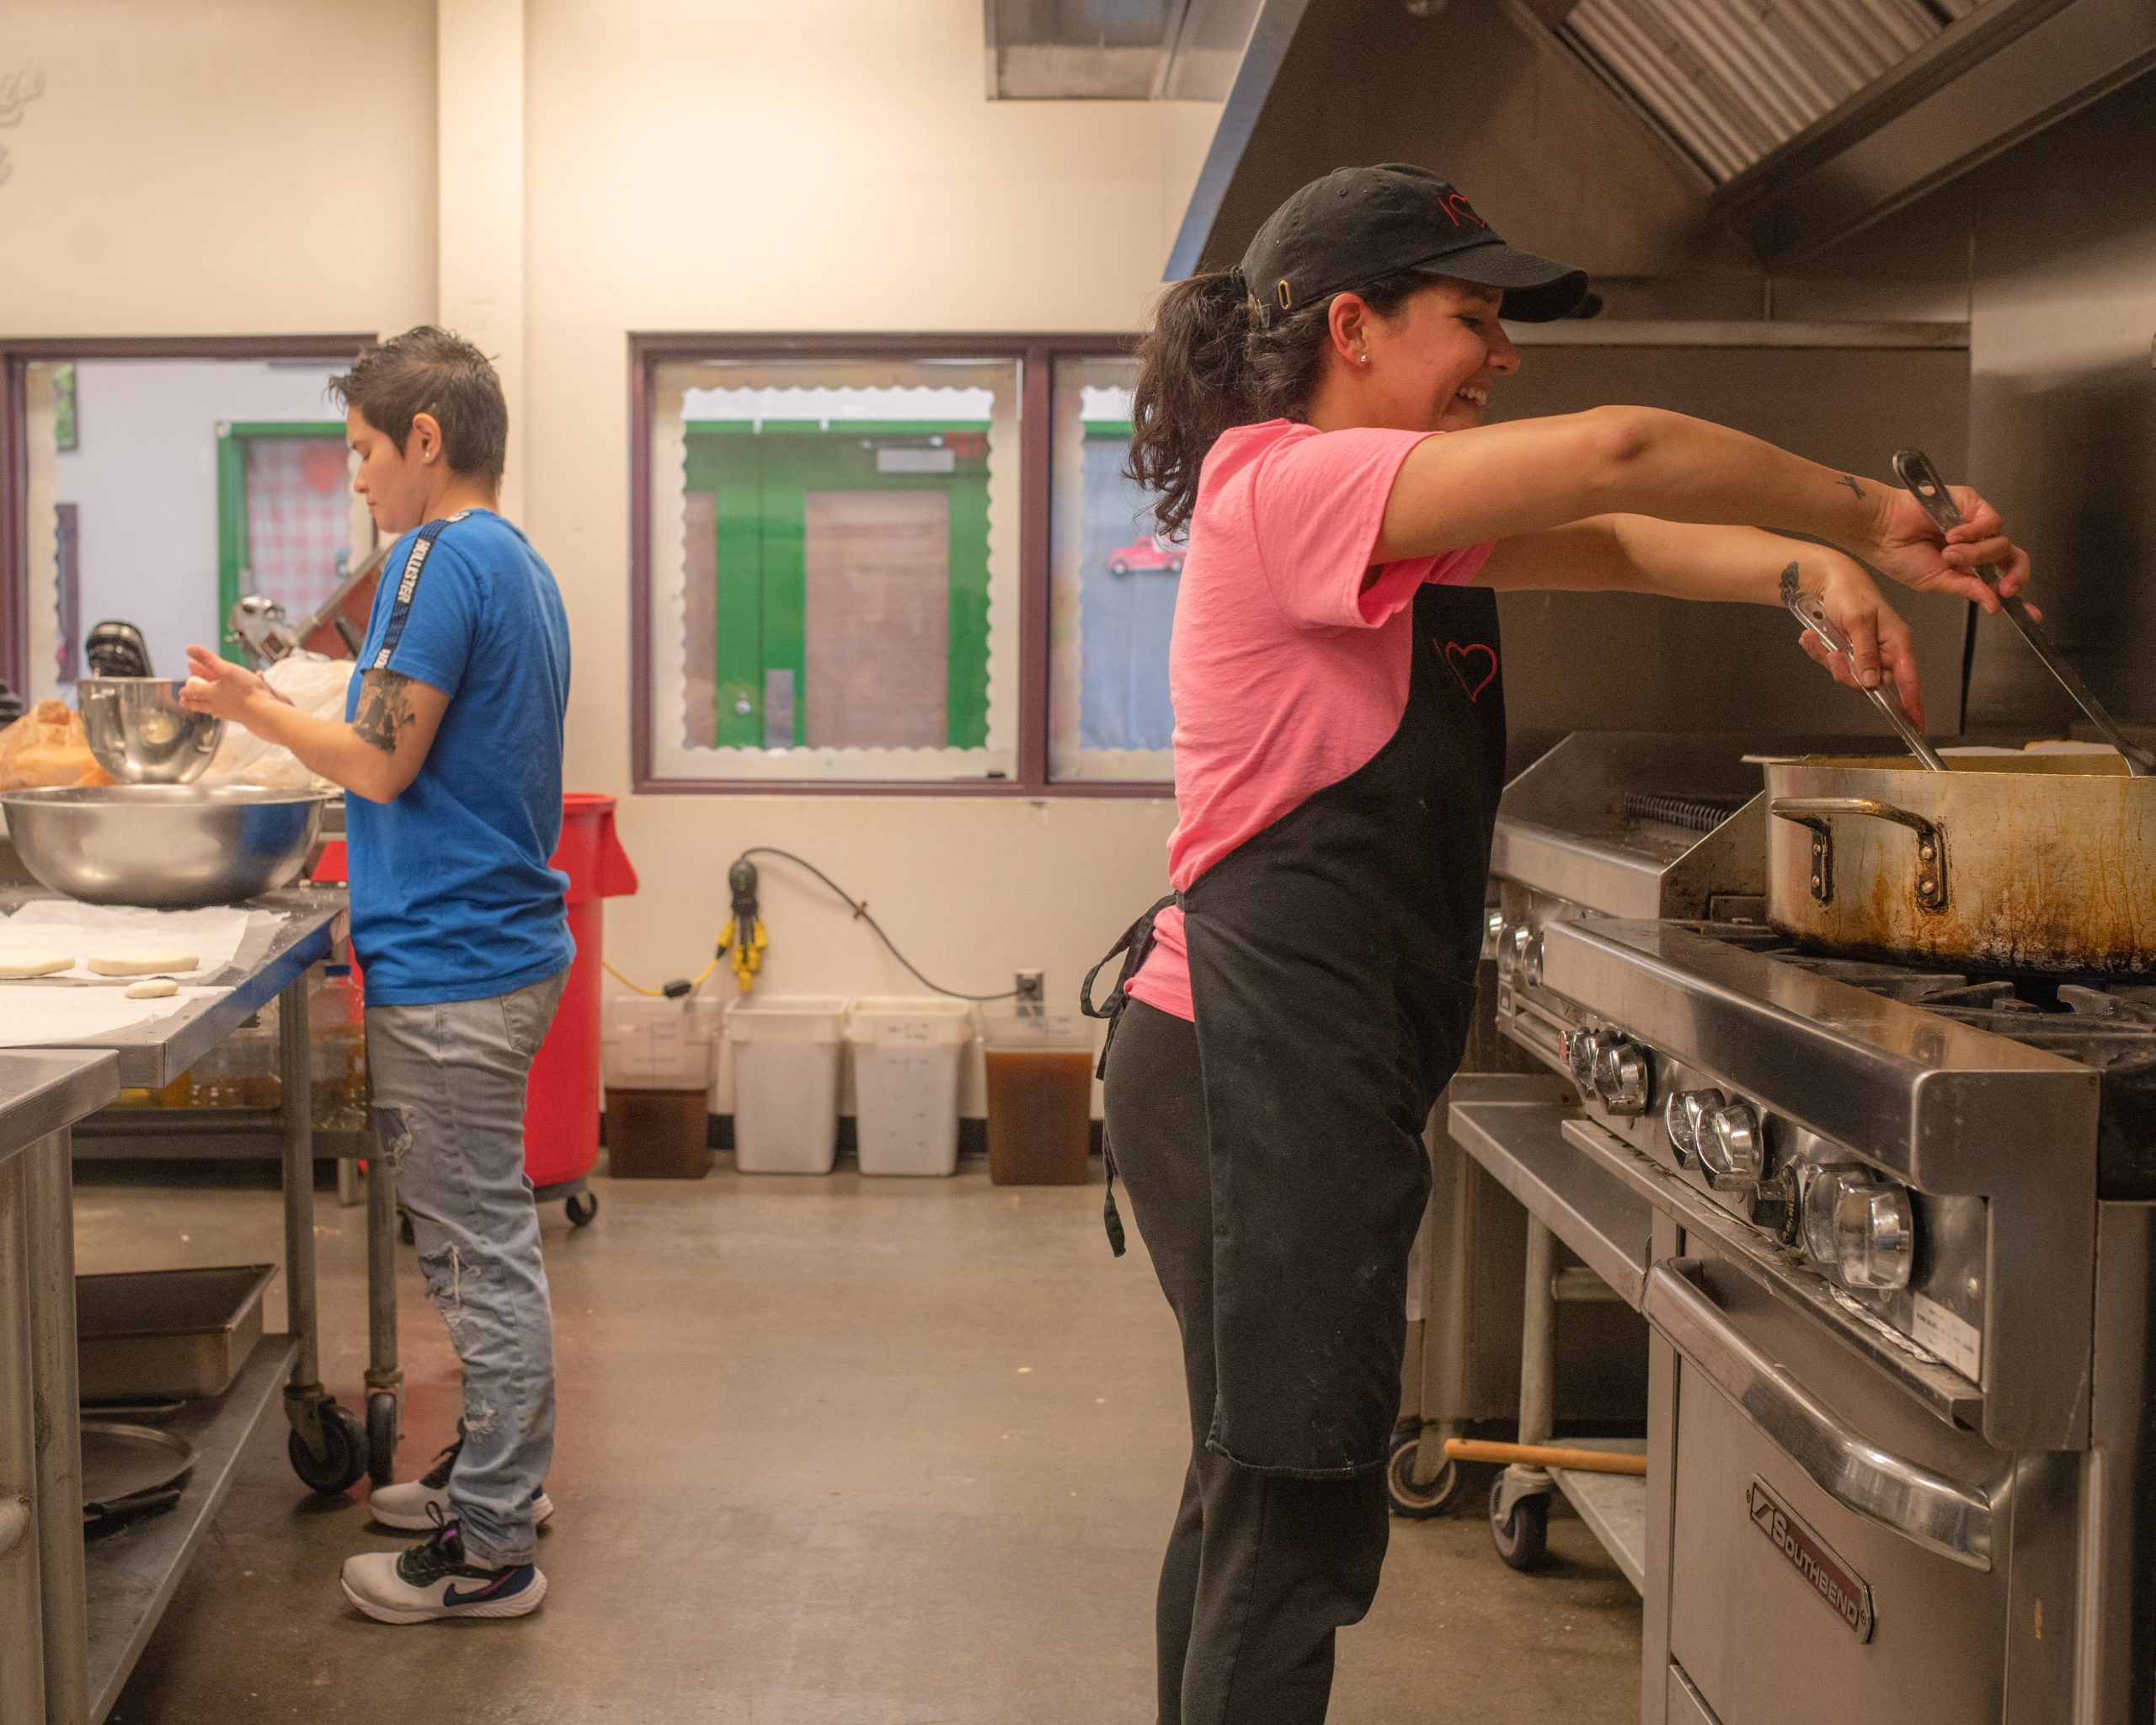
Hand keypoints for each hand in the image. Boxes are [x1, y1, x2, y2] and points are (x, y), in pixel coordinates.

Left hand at [178, 646, 286, 728]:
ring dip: (200, 708)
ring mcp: (226, 712)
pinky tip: (218, 715)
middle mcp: (216, 704)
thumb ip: (208, 659)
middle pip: (199, 703)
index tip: (181, 692)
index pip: (194, 691)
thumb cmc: (246, 690)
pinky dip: (216, 714)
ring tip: (196, 709)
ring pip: (209, 710)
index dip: (186, 690)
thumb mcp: (226, 669)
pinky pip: (222, 715)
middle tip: (182, 702)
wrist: (263, 711)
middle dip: (190, 702)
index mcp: (211, 692)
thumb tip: (189, 648)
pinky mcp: (237, 717)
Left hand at [1796, 558, 1929, 731]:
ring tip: (1817, 639)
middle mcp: (1885, 651)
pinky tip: (1811, 638)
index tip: (1917, 725)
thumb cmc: (1850, 593)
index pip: (1909, 680)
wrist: (1828, 581)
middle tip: (1833, 656)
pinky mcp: (1850, 652)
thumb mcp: (1858, 620)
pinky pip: (1836, 666)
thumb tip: (1872, 681)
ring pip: (1851, 676)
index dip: (1913, 704)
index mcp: (1898, 642)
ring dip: (1829, 661)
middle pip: (1872, 684)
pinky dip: (1820, 653)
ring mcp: (1867, 653)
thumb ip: (1865, 652)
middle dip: (1847, 675)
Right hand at [1864, 485, 2037, 618]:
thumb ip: (1968, 589)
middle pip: (2013, 558)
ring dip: (1977, 554)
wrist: (1881, 530)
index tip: (2031, 613)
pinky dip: (1974, 532)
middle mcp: (1977, 544)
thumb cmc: (1900, 555)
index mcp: (1969, 566)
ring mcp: (1977, 524)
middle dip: (2014, 576)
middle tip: (2004, 588)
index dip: (2017, 593)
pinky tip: (1952, 535)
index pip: (2002, 578)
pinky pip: (1991, 522)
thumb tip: (1995, 605)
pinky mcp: (1973, 504)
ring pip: (2000, 543)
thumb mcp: (1937, 582)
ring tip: (1948, 553)